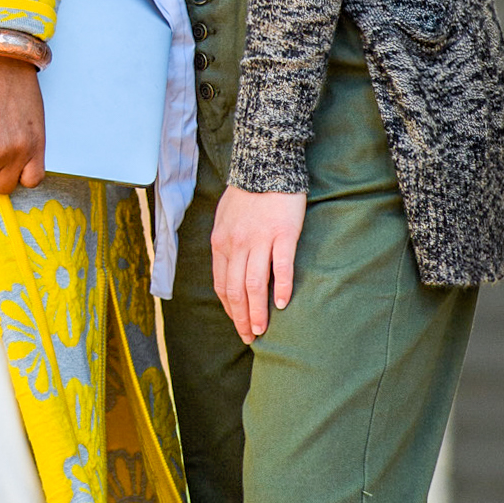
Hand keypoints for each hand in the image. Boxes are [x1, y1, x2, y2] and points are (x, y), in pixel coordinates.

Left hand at [210, 185, 305, 342]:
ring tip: (261, 330)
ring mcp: (259, 240)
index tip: (237, 323)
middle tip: (248, 336)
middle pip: (235, 289)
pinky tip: (282, 303)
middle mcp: (236, 245)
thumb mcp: (224, 218)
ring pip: (254, 284)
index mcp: (220, 243)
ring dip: (257, 310)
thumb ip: (226, 243)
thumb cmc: (246, 193)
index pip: (221, 284)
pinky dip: (281, 287)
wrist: (265, 165)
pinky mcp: (282, 234)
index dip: (229, 307)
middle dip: (241, 317)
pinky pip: (281, 266)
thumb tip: (228, 267)